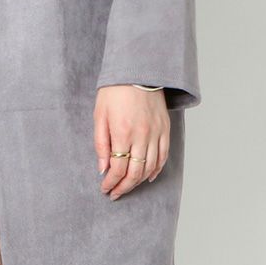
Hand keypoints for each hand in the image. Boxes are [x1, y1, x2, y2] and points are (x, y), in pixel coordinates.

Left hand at [93, 85, 169, 199]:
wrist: (137, 71)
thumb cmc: (114, 91)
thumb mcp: (99, 115)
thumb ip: (101, 144)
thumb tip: (103, 168)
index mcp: (122, 132)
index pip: (118, 168)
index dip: (111, 183)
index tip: (105, 188)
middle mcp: (141, 136)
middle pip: (135, 173)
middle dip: (124, 187)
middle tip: (115, 193)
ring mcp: (156, 133)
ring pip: (150, 168)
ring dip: (138, 182)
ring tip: (128, 186)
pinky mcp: (165, 129)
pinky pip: (163, 156)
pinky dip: (156, 170)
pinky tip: (147, 177)